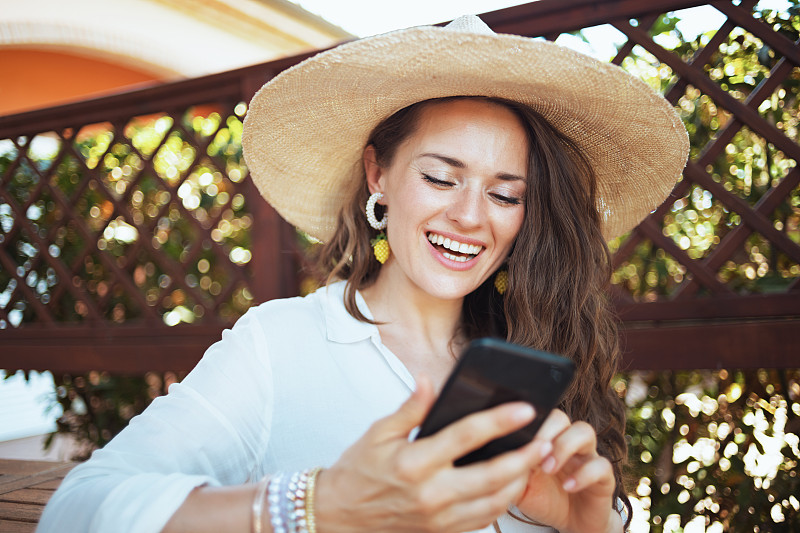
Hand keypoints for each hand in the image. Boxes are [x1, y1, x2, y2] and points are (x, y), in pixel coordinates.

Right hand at [315, 376, 549, 532]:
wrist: (339, 516)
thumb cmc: (358, 470)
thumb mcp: (377, 433)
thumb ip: (409, 408)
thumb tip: (428, 380)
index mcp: (414, 463)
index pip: (466, 436)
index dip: (499, 420)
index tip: (525, 408)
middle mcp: (430, 493)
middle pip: (492, 475)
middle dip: (525, 457)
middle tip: (545, 439)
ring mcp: (439, 518)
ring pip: (494, 502)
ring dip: (520, 481)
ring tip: (536, 460)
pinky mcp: (442, 532)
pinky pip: (483, 519)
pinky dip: (503, 502)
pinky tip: (512, 483)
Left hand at [514, 410, 618, 532]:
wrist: (571, 523)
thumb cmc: (543, 498)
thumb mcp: (518, 484)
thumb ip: (508, 467)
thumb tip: (489, 452)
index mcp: (544, 440)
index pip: (537, 415)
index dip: (527, 421)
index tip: (513, 435)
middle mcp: (566, 442)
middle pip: (560, 417)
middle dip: (544, 431)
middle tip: (532, 453)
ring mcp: (586, 456)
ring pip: (584, 431)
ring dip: (564, 447)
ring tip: (548, 468)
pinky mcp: (603, 476)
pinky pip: (601, 465)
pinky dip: (583, 475)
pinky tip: (567, 486)